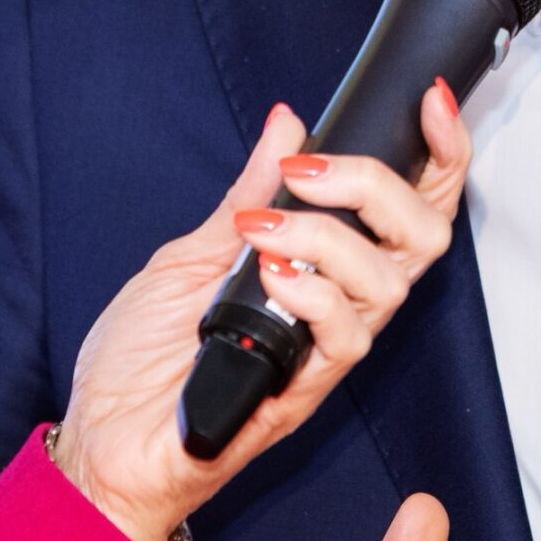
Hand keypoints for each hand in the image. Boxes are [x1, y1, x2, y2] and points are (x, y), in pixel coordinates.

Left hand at [52, 85, 472, 540]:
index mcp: (323, 270)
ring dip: (325, 238)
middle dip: (379, 185)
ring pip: (386, 283)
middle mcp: (337, 308)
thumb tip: (287, 123)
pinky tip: (270, 277)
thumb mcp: (192, 251)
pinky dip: (313, 293)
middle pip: (422, 239)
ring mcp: (322, 352)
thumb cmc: (142, 359)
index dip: (440, 154)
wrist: (100, 440)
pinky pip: (344, 339)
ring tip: (261, 231)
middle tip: (309, 173)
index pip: (410, 208)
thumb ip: (248, 192)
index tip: (431, 100)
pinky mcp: (301, 393)